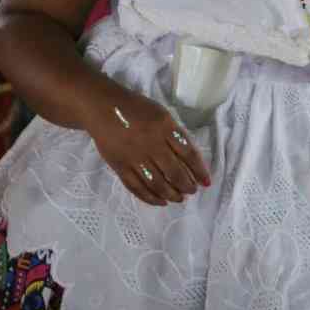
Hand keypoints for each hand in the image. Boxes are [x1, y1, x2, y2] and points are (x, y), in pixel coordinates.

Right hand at [87, 88, 209, 205]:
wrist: (104, 108)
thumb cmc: (136, 108)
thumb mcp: (161, 114)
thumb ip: (174, 134)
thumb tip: (188, 159)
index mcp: (165, 127)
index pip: (188, 153)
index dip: (199, 170)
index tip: (206, 182)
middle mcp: (151, 144)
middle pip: (174, 172)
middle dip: (187, 185)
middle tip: (192, 190)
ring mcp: (135, 158)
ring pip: (157, 184)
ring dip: (172, 194)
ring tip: (180, 198)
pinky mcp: (121, 167)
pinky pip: (137, 188)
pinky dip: (151, 198)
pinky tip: (161, 201)